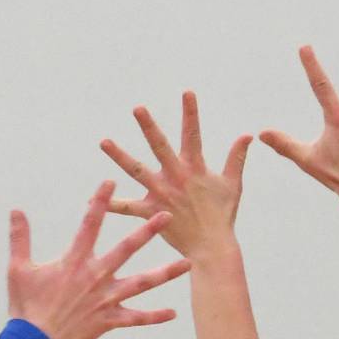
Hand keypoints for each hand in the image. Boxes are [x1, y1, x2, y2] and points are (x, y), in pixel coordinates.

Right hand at [6, 182, 189, 338]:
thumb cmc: (26, 308)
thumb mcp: (18, 270)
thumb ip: (20, 238)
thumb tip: (16, 210)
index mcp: (75, 261)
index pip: (89, 224)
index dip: (99, 202)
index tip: (110, 182)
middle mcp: (96, 277)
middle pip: (126, 249)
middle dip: (147, 231)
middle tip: (167, 216)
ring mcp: (105, 299)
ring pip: (141, 283)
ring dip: (165, 273)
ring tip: (187, 264)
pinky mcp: (109, 320)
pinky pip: (136, 318)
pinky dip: (154, 317)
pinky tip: (173, 313)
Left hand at [100, 94, 251, 262]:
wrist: (211, 247)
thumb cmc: (222, 216)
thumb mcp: (232, 185)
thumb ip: (235, 158)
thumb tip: (247, 135)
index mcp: (195, 168)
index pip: (193, 134)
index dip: (190, 113)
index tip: (187, 92)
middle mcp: (176, 177)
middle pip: (160, 146)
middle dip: (149, 126)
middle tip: (137, 108)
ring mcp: (161, 193)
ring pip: (137, 170)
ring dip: (120, 156)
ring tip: (104, 142)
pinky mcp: (151, 212)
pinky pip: (127, 207)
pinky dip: (111, 203)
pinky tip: (91, 199)